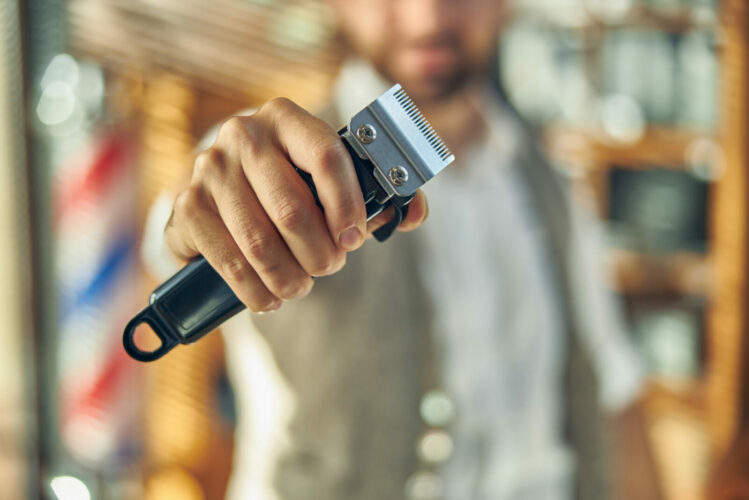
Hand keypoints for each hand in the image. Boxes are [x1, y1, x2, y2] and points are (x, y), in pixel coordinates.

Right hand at [165, 98, 428, 312]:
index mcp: (287, 118)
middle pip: (292, 208)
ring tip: (301, 286)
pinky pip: (228, 260)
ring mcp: (209, 168)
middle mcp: (243, 134)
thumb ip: (376, 194)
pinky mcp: (187, 205)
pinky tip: (268, 298)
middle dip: (319, 253)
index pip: (325, 155)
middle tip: (330, 267)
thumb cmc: (288, 185)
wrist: (221, 190)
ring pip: (259, 241)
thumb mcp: (329, 180)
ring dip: (289, 277)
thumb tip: (414, 213)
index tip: (355, 239)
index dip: (347, 205)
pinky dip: (254, 289)